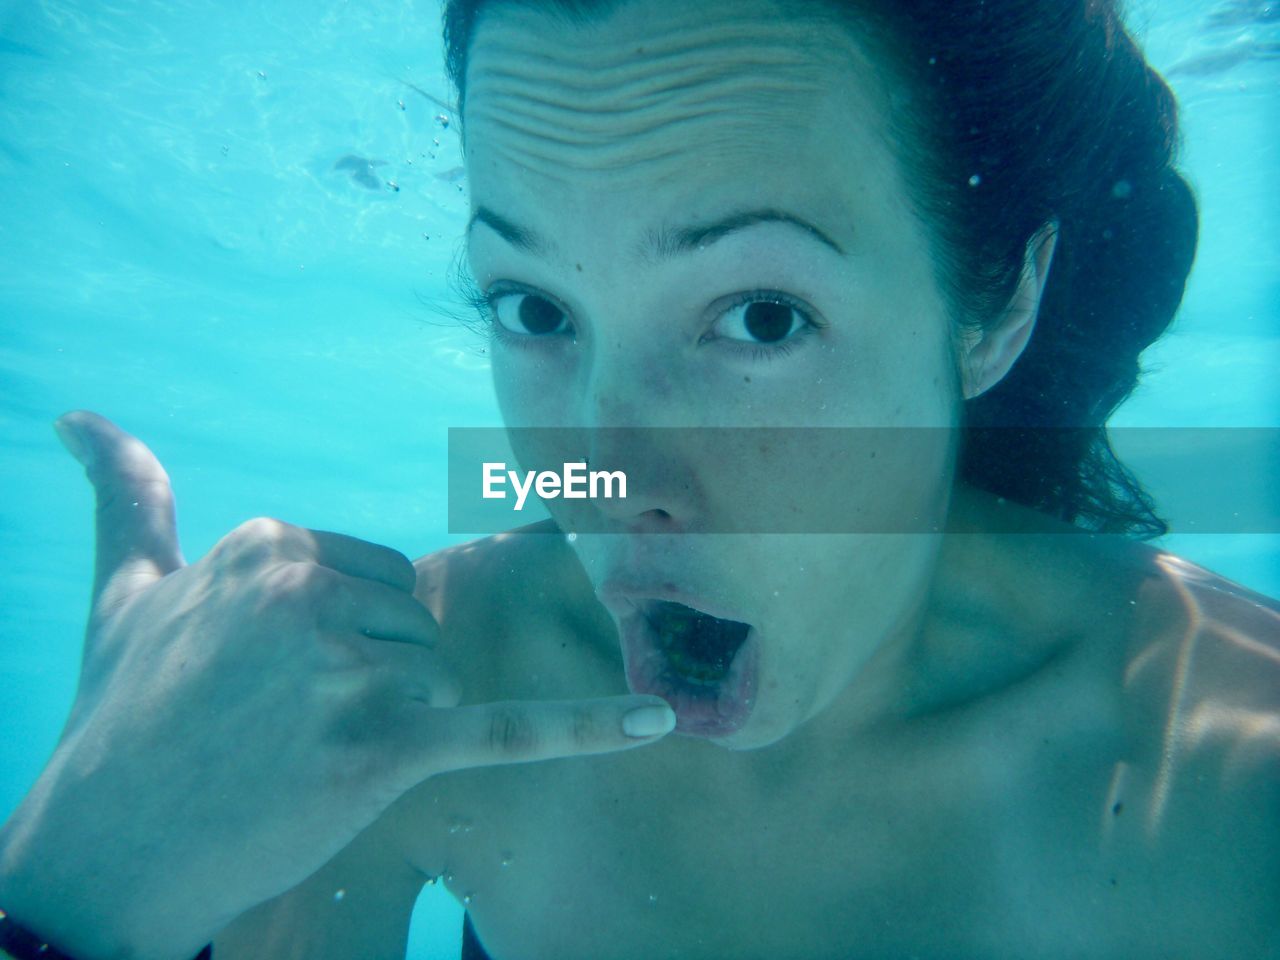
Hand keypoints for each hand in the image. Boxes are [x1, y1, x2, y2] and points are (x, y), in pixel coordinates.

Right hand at [0, 412, 673, 959]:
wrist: (105, 845)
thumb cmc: (121, 716)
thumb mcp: (125, 593)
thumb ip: (127, 495)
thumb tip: (78, 416)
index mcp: (274, 542)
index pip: (381, 576)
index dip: (341, 636)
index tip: (270, 676)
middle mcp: (311, 593)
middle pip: (418, 626)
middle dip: (370, 678)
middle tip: (285, 723)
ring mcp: (348, 671)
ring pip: (441, 682)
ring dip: (389, 728)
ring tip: (302, 755)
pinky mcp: (384, 748)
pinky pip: (502, 730)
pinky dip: (585, 728)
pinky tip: (655, 721)